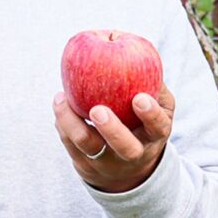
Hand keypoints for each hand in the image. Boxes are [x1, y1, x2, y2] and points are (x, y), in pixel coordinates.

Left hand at [52, 83, 174, 192]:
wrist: (126, 169)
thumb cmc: (142, 123)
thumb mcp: (157, 107)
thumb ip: (152, 83)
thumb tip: (134, 47)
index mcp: (153, 137)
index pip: (158, 128)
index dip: (151, 115)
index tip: (139, 98)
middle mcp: (132, 153)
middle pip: (124, 147)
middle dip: (112, 129)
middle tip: (97, 109)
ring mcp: (107, 161)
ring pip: (87, 146)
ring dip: (72, 122)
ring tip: (61, 98)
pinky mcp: (84, 164)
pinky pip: (70, 144)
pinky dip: (62, 122)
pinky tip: (59, 103)